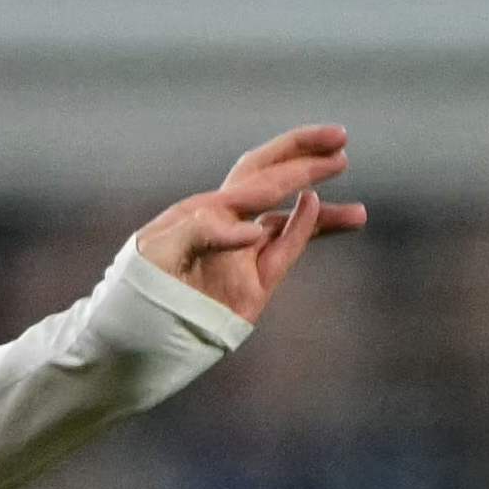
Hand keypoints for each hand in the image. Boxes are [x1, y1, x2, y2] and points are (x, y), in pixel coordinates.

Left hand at [136, 124, 367, 323]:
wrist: (127, 344)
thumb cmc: (133, 294)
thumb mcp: (155, 255)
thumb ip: (199, 233)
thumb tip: (252, 231)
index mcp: (204, 212)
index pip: (255, 175)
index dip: (291, 161)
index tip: (321, 159)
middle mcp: (226, 228)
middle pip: (273, 181)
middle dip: (306, 160)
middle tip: (342, 144)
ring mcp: (240, 260)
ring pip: (289, 225)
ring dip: (322, 214)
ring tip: (361, 215)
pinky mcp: (250, 293)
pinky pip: (282, 257)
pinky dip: (301, 236)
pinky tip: (319, 217)